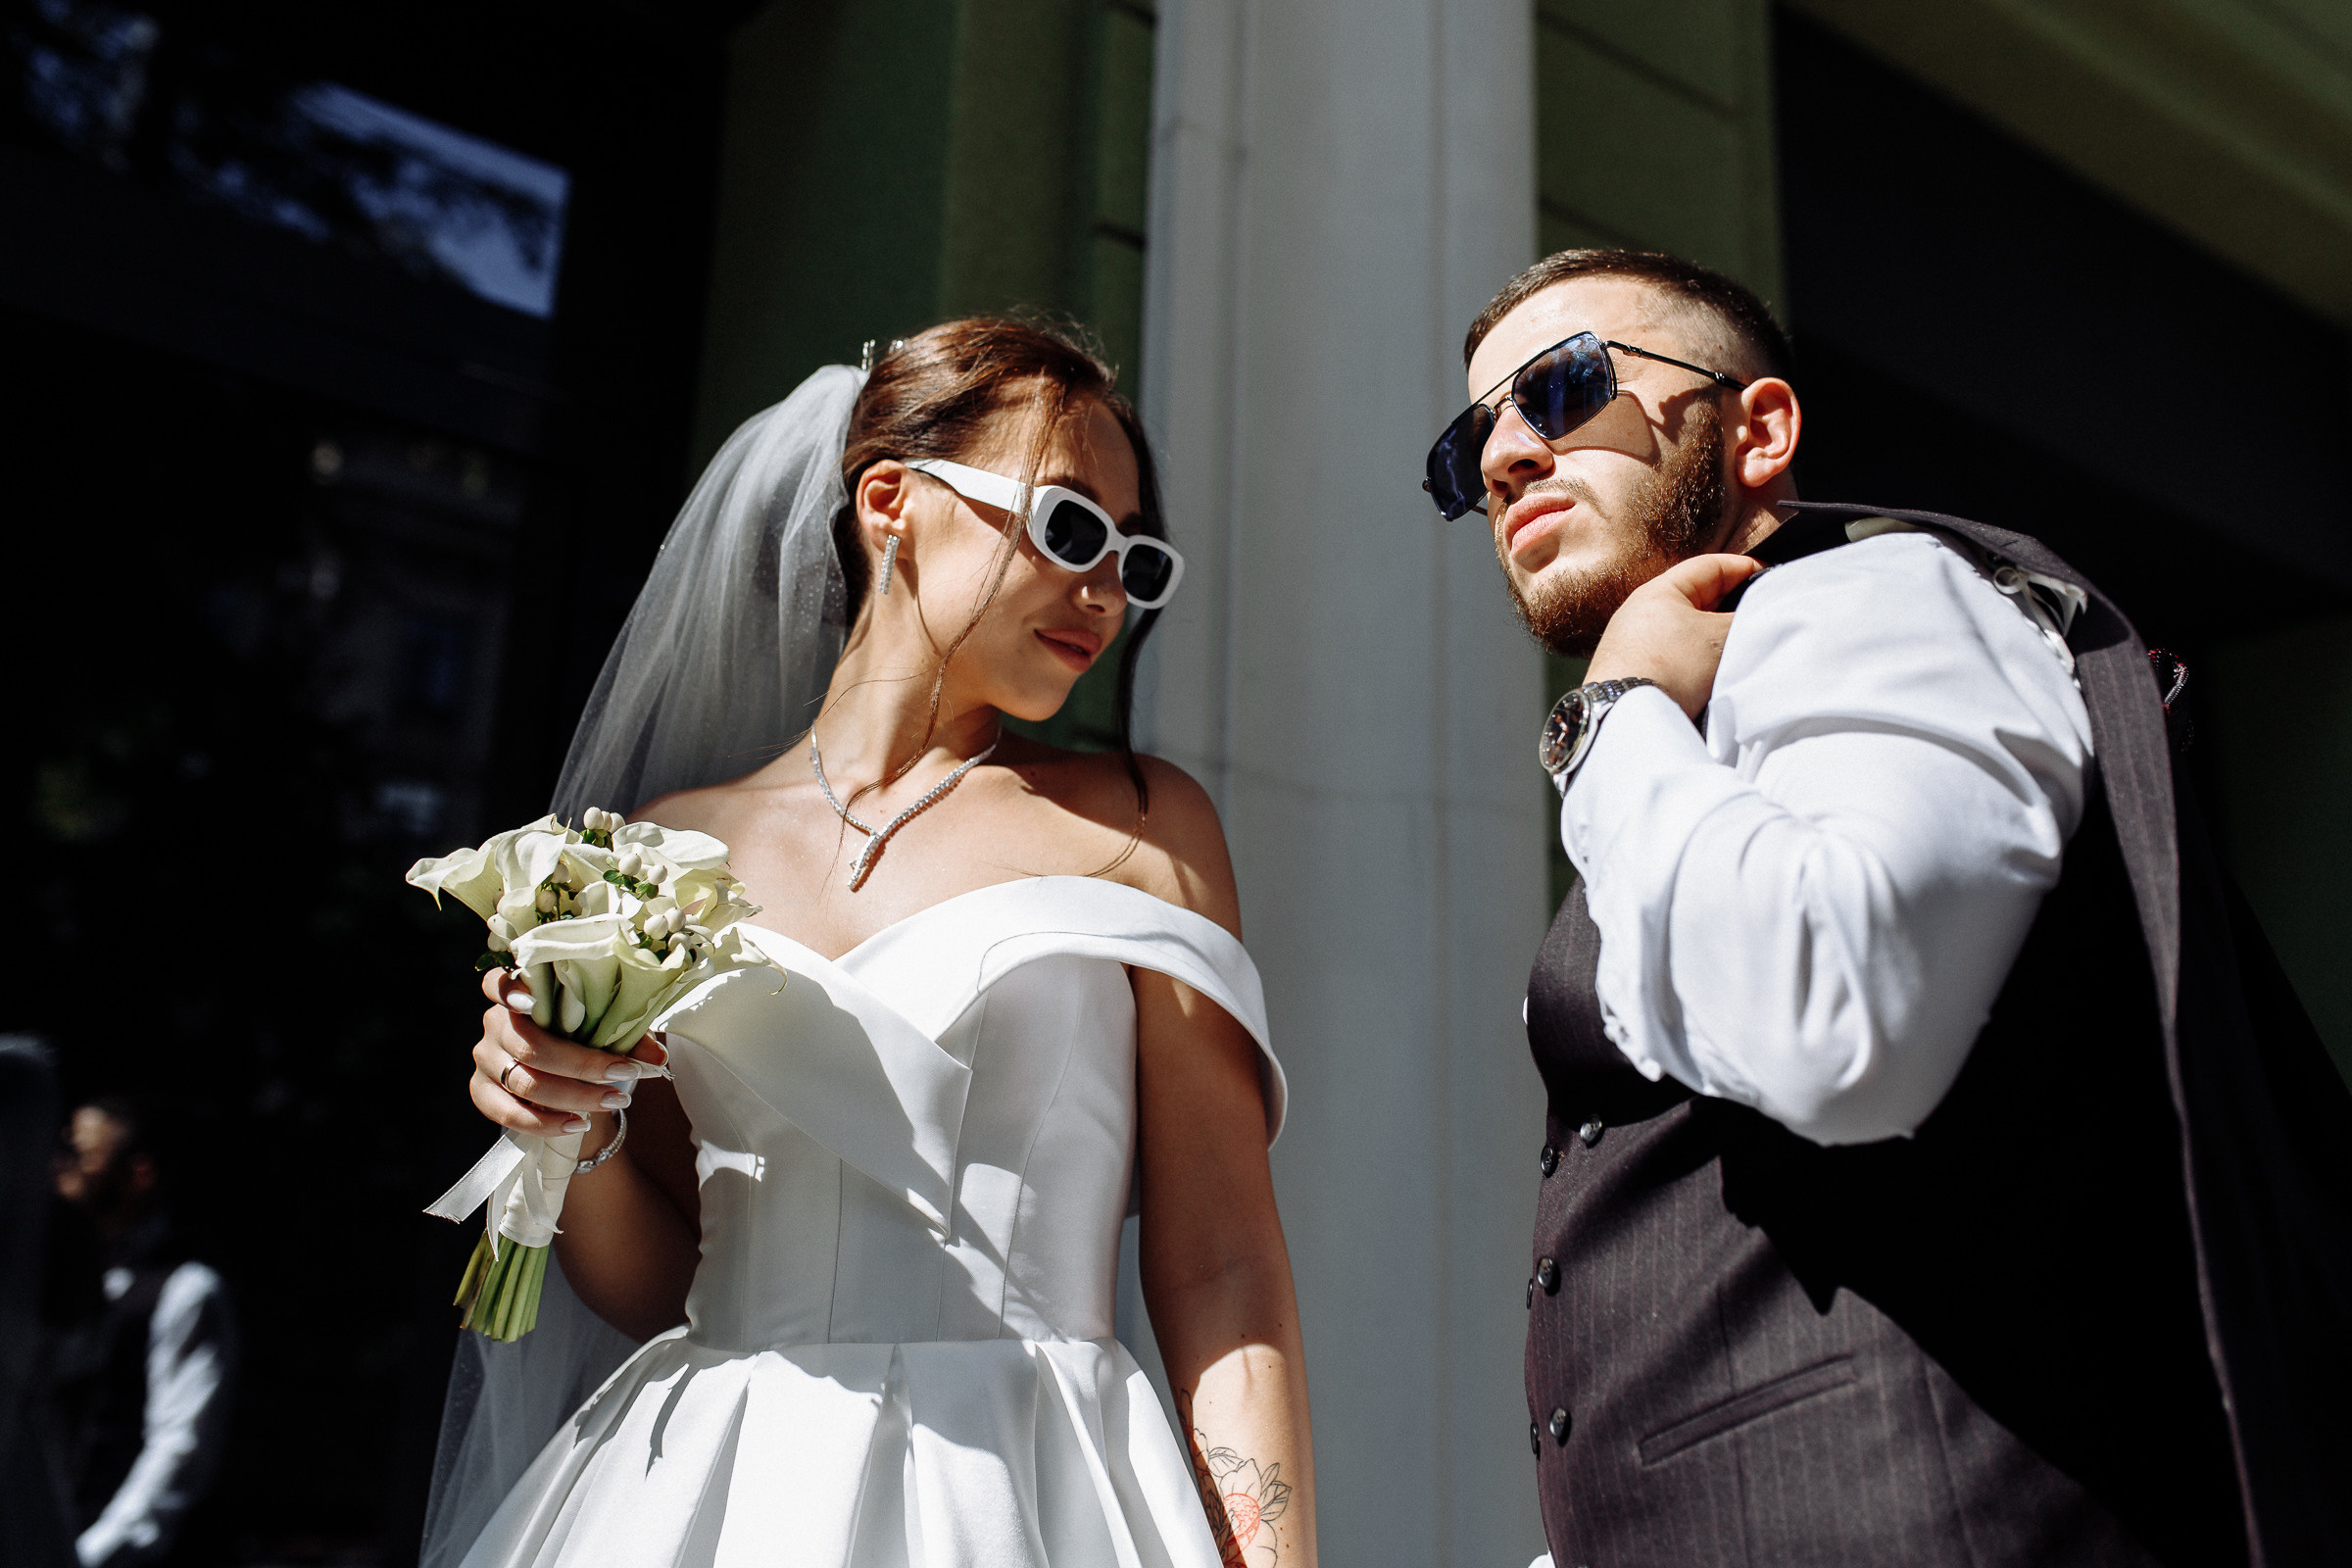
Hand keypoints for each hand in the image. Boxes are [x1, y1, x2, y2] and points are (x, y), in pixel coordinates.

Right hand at [471, 968, 669, 1138]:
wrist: (567, 1080)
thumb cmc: (585, 1040)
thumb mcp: (608, 1031)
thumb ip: (629, 1037)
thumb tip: (657, 1058)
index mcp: (521, 995)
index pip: (496, 983)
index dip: (508, 990)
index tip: (532, 1001)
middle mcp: (495, 1024)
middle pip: (529, 1045)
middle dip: (581, 1065)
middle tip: (623, 1075)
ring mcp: (485, 1059)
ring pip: (524, 1082)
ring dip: (573, 1096)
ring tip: (614, 1100)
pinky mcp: (482, 1091)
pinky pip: (508, 1113)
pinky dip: (545, 1122)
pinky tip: (577, 1124)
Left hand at [1584, 553, 1764, 717]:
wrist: (1624, 716)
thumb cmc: (1670, 667)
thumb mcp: (1719, 637)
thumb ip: (1745, 620)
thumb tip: (1761, 616)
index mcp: (1659, 590)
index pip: (1710, 566)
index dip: (1744, 568)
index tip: (1771, 580)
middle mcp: (1642, 612)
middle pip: (1700, 599)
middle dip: (1732, 607)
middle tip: (1760, 620)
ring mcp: (1634, 644)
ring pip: (1689, 632)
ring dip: (1715, 640)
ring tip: (1741, 651)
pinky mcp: (1634, 672)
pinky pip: (1676, 658)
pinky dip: (1697, 663)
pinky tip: (1713, 677)